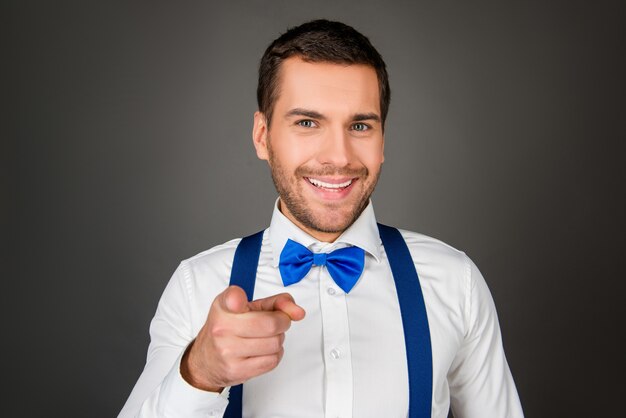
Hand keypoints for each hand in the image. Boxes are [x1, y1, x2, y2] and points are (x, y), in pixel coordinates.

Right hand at [181, 285, 305, 391]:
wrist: (206, 359)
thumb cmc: (229, 329)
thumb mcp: (248, 307)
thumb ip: (276, 302)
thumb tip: (297, 312)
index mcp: (224, 307)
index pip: (231, 299)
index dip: (236, 299)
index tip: (238, 301)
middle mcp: (222, 328)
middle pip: (270, 324)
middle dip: (283, 323)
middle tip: (277, 322)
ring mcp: (228, 351)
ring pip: (274, 344)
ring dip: (278, 340)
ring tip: (266, 338)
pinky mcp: (237, 370)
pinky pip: (272, 361)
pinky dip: (274, 355)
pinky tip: (263, 350)